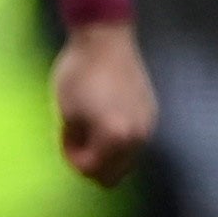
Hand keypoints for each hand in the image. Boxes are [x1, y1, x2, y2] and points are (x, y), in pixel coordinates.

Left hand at [51, 18, 156, 187]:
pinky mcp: (152, 112)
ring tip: (90, 124)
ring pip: (127, 160)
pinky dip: (120, 138)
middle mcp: (138, 136)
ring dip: (107, 152)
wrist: (105, 40)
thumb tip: (85, 162)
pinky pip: (135, 141)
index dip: (73, 158)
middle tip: (77, 136)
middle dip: (93, 162)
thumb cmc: (78, 75)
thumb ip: (76, 144)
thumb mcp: (67, 114)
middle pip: (114, 175)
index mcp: (115, 137)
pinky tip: (106, 113)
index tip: (65, 135)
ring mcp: (148, 124)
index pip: (91, 170)